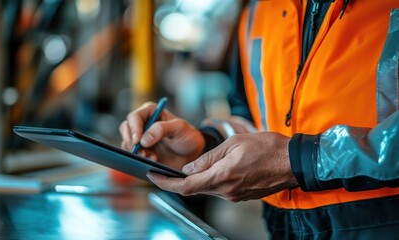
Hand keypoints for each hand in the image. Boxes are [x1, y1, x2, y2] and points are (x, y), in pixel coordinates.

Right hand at [120, 102, 204, 169]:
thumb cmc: (187, 136)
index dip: (134, 128)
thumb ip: (162, 129)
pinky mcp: (140, 150)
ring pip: (126, 142)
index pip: (135, 116)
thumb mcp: (179, 128)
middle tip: (142, 152)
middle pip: (126, 128)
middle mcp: (142, 122)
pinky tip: (152, 161)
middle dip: (132, 142)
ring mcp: (140, 137)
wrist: (191, 154)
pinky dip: (139, 159)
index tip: (138, 141)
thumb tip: (144, 139)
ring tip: (153, 158)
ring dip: (136, 152)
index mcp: (151, 111)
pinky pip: (131, 154)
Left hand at [147, 132, 297, 201]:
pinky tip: (213, 169)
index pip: (187, 186)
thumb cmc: (266, 147)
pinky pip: (220, 189)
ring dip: (197, 179)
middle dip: (179, 180)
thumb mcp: (233, 144)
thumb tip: (189, 168)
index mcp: (222, 177)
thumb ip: (209, 158)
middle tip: (166, 168)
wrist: (293, 161)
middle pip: (195, 188)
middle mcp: (227, 191)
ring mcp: (235, 195)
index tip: (152, 177)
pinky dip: (211, 180)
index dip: (166, 184)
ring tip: (191, 166)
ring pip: (208, 188)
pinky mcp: (242, 195)